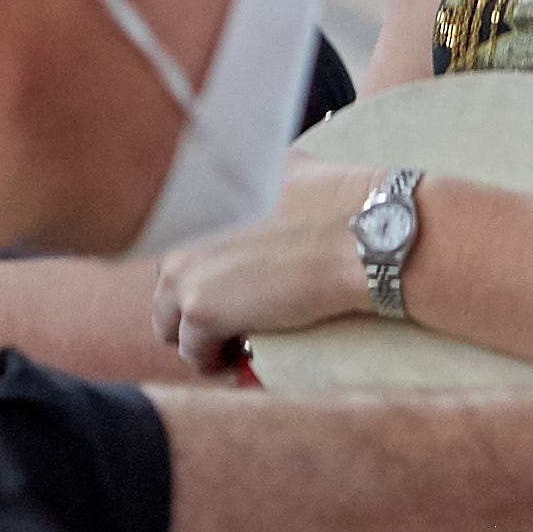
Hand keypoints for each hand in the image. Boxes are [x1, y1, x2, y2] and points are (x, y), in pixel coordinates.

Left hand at [149, 173, 387, 375]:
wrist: (365, 239)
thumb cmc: (344, 203)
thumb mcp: (291, 167)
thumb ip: (260, 173)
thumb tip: (269, 169)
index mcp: (196, 201)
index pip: (179, 249)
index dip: (207, 274)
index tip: (235, 291)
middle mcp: (178, 233)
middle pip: (168, 288)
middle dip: (199, 305)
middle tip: (237, 322)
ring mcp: (184, 273)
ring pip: (169, 323)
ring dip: (201, 338)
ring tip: (237, 349)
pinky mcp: (201, 311)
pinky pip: (194, 352)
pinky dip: (215, 362)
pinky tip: (240, 364)